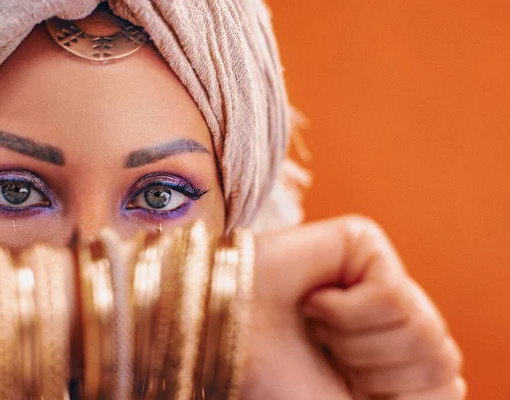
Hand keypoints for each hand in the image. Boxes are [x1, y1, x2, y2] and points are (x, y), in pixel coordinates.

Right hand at [244, 215, 464, 399]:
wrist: (224, 338)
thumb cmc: (279, 379)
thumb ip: (415, 399)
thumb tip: (456, 382)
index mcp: (394, 353)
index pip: (445, 387)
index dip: (392, 398)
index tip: (338, 383)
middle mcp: (395, 313)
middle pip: (441, 360)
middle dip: (374, 372)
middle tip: (322, 350)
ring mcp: (381, 275)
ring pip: (420, 328)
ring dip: (353, 342)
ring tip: (313, 323)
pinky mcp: (363, 243)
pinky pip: (391, 295)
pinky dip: (344, 312)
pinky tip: (312, 300)